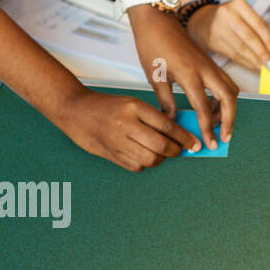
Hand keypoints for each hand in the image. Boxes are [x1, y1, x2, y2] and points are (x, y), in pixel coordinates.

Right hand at [52, 87, 199, 171]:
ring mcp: (118, 141)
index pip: (167, 125)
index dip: (184, 137)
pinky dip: (146, 164)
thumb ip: (154, 118)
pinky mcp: (112, 154)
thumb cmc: (107, 107)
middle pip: (161, 145)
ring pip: (151, 158)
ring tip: (163, 153)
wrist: (76, 111)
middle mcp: (126, 124)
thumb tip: (178, 134)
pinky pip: (138, 166)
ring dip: (162, 159)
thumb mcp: (132, 104)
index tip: (194, 143)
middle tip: (181, 150)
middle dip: (176, 151)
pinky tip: (145, 156)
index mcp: (134, 107)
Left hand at [128, 7, 238, 149]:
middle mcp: (205, 69)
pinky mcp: (210, 63)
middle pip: (229, 99)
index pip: (203, 108)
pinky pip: (225, 83)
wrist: (157, 17)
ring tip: (218, 124)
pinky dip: (224, 98)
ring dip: (229, 109)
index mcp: (189, 74)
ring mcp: (210, 65)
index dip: (207, 128)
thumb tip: (173, 122)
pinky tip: (213, 107)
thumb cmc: (152, 43)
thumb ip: (166, 101)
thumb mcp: (155, 76)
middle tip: (224, 138)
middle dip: (230, 120)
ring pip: (231, 90)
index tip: (209, 143)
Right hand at [188, 0, 269, 72]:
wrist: (202, 20)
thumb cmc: (229, 19)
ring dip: (255, 61)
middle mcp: (227, 14)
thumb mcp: (242, 15)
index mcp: (239, 5)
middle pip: (250, 38)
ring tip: (264, 68)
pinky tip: (253, 66)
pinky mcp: (213, 41)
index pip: (259, 25)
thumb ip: (257, 28)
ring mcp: (218, 27)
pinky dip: (245, 62)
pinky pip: (233, 55)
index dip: (269, 41)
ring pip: (241, 48)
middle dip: (263, 54)